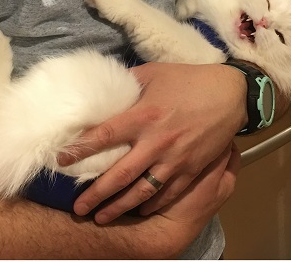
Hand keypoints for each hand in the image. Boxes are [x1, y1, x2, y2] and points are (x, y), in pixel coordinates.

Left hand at [57, 61, 246, 223]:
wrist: (229, 93)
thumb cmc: (187, 79)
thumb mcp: (153, 73)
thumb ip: (127, 83)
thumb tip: (105, 89)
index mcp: (143, 115)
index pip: (104, 136)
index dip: (81, 150)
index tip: (61, 161)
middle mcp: (156, 142)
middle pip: (119, 174)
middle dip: (96, 194)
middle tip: (77, 207)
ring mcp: (175, 159)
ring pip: (142, 191)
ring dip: (119, 207)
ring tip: (100, 217)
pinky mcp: (191, 169)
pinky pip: (167, 194)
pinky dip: (150, 205)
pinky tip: (137, 211)